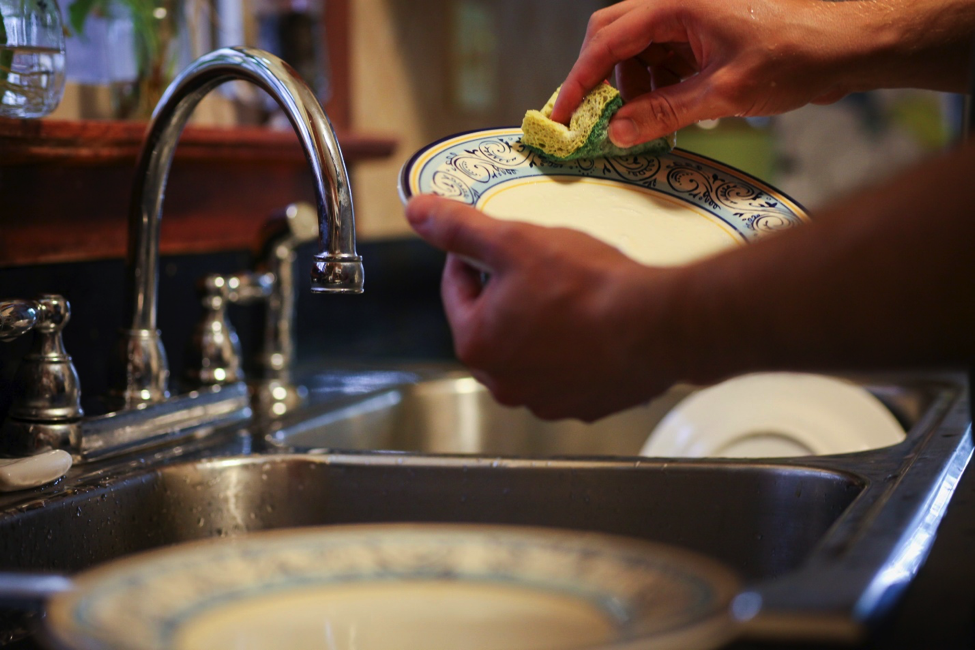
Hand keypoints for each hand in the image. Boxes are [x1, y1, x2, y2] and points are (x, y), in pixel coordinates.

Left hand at [405, 194, 685, 420]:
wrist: (657, 325)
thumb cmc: (586, 285)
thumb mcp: (513, 241)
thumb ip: (459, 228)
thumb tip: (416, 211)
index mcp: (476, 343)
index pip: (458, 288)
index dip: (475, 255)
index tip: (500, 240)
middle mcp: (503, 383)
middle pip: (493, 322)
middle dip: (508, 293)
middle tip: (542, 266)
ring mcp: (545, 400)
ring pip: (529, 348)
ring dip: (539, 323)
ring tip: (571, 294)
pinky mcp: (584, 406)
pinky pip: (566, 371)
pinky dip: (573, 349)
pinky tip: (593, 325)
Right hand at [550, 0, 972, 146]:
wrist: (847, 46)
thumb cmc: (794, 56)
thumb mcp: (724, 93)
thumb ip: (665, 113)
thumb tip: (617, 133)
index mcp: (676, 4)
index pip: (607, 41)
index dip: (579, 80)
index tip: (561, 116)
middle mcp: (677, 4)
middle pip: (613, 36)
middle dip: (602, 81)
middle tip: (598, 120)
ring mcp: (689, 18)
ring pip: (637, 50)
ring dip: (634, 88)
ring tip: (652, 120)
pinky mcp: (701, 34)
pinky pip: (662, 59)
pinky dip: (658, 87)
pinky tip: (675, 110)